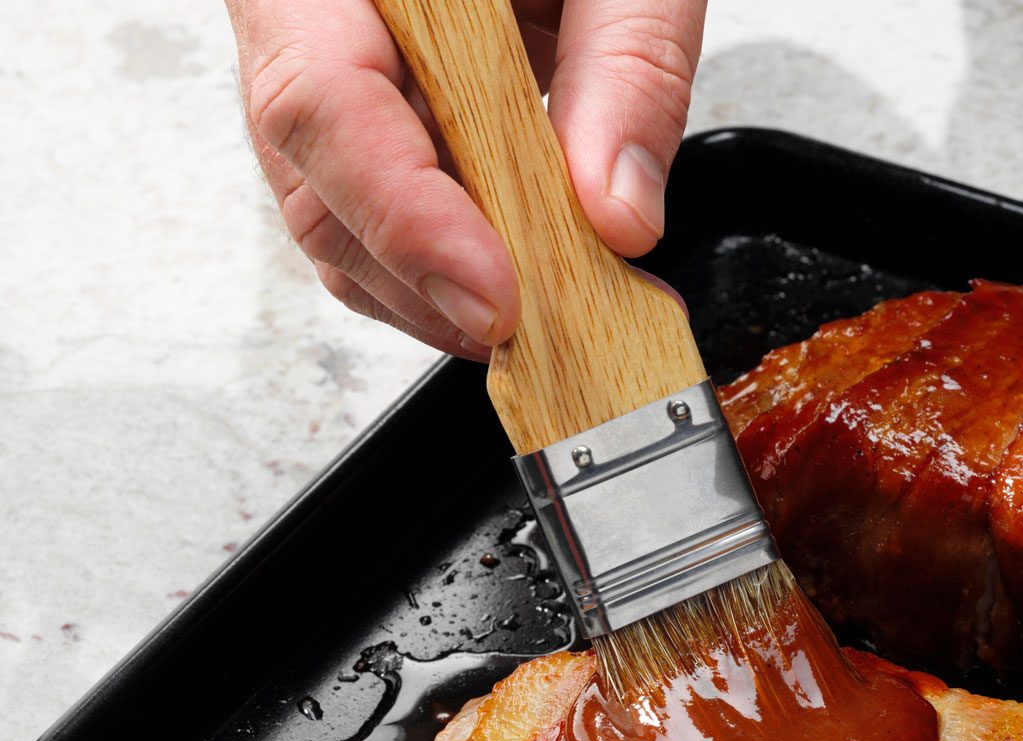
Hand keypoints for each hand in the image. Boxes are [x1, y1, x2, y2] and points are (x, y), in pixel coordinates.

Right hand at [225, 0, 704, 357]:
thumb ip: (629, 66)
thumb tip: (619, 212)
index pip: (323, 103)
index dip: (409, 221)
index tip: (499, 297)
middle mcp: (303, 9)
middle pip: (319, 183)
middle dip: (431, 282)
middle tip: (549, 336)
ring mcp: (328, 57)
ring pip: (342, 211)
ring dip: (444, 289)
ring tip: (562, 317)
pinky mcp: (373, 97)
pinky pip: (384, 197)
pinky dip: (457, 258)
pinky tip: (538, 279)